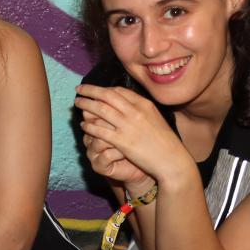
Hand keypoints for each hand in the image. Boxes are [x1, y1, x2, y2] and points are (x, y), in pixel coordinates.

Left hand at [74, 85, 194, 185]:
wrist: (172, 160)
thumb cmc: (164, 141)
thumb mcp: (155, 118)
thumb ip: (140, 109)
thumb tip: (125, 102)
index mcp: (144, 104)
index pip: (119, 91)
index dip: (104, 89)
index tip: (95, 90)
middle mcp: (135, 112)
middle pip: (106, 96)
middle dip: (90, 91)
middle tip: (79, 90)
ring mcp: (128, 126)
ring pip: (100, 110)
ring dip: (86, 105)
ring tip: (77, 104)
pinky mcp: (122, 141)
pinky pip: (100, 130)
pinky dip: (89, 126)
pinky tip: (83, 125)